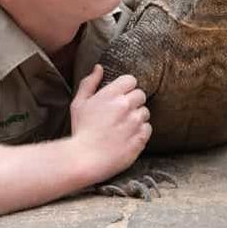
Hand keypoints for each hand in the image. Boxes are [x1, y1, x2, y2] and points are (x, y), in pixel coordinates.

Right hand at [70, 65, 150, 180]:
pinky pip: (147, 129)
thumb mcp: (78, 103)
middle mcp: (126, 106)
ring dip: (137, 117)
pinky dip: (140, 132)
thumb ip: (89, 83)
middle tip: (121, 113)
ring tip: (123, 127)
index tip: (120, 96)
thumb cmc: (81, 130)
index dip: (126, 88)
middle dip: (133, 102)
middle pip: (140, 95)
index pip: (131, 80)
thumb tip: (99, 68)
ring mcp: (135, 122)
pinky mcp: (141, 138)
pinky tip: (127, 137)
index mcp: (111, 94)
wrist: (85, 159)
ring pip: (145, 112)